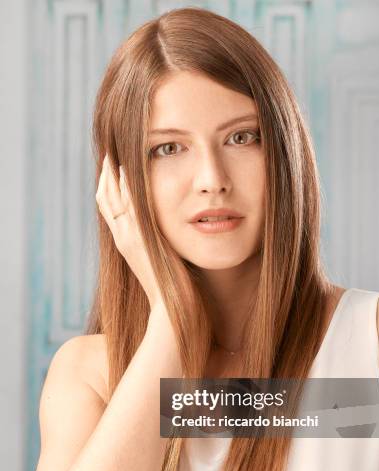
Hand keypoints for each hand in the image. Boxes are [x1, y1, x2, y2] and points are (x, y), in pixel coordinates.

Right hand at [95, 154, 162, 310]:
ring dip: (112, 175)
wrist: (170, 307)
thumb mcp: (160, 257)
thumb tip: (163, 230)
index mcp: (125, 242)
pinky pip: (129, 207)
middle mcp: (122, 238)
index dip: (108, 186)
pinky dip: (126, 187)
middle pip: (104, 199)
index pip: (109, 208)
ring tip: (115, 154)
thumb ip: (156, 241)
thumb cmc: (171, 285)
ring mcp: (128, 239)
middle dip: (106, 175)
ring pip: (112, 200)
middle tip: (109, 153)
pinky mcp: (139, 240)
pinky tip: (129, 169)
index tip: (113, 167)